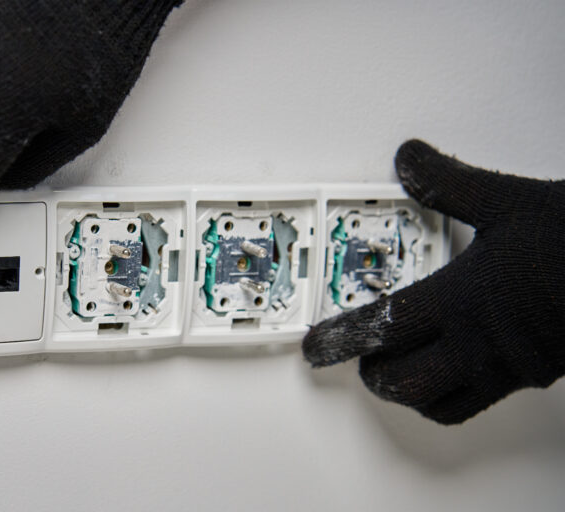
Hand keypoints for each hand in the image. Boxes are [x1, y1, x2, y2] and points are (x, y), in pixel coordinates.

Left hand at [303, 140, 564, 424]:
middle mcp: (481, 341)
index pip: (382, 327)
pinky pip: (480, 402)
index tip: (316, 348)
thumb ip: (448, 181)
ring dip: (407, 390)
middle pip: (403, 381)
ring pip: (438, 401)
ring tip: (396, 370)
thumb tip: (410, 159)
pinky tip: (452, 372)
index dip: (341, 339)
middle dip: (371, 373)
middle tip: (357, 357)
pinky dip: (451, 396)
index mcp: (463, 297)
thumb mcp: (506, 200)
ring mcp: (509, 366)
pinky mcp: (535, 375)